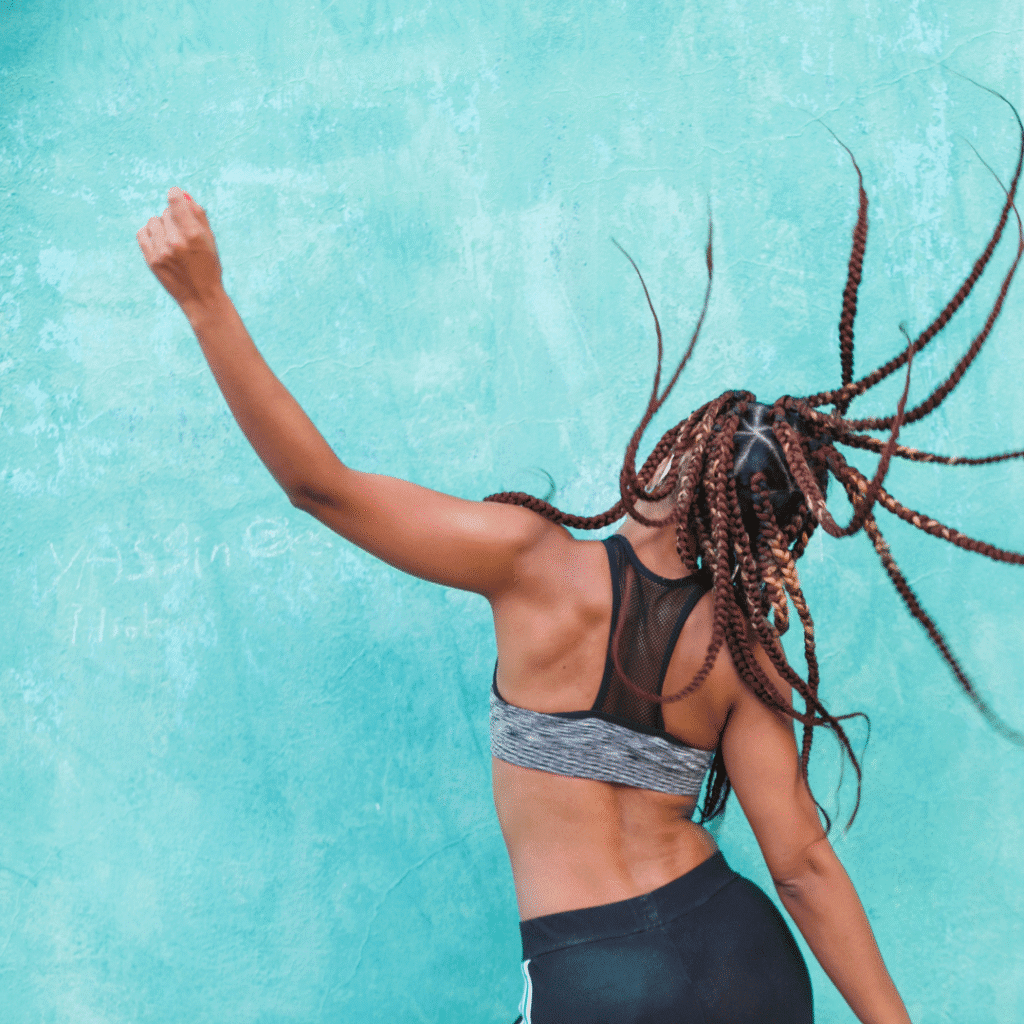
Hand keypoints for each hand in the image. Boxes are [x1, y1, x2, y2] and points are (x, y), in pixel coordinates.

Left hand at [137, 187, 223, 314]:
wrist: (200, 297)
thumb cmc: (208, 266)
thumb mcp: (210, 240)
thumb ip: (198, 215)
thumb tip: (181, 194)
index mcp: (193, 235)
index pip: (175, 201)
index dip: (175, 194)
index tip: (175, 194)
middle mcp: (175, 242)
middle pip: (166, 212)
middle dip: (173, 217)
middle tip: (182, 232)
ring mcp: (161, 252)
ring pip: (154, 221)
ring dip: (162, 226)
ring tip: (171, 239)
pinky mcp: (151, 260)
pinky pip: (142, 233)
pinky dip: (150, 233)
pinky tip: (160, 241)